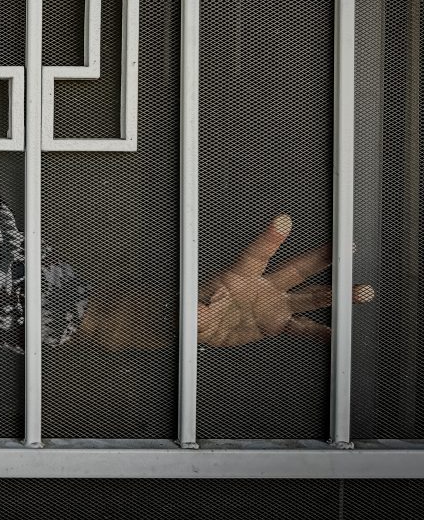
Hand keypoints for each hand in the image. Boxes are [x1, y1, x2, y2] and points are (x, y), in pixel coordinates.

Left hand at [197, 215, 373, 347]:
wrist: (202, 326)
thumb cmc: (195, 308)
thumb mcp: (192, 309)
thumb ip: (196, 311)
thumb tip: (193, 312)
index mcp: (238, 276)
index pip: (256, 253)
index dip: (269, 239)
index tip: (283, 222)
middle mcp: (261, 286)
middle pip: (296, 268)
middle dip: (320, 258)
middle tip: (345, 246)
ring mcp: (272, 303)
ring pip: (310, 296)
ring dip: (335, 294)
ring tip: (360, 290)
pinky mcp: (276, 322)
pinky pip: (302, 327)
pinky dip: (320, 330)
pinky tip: (338, 331)